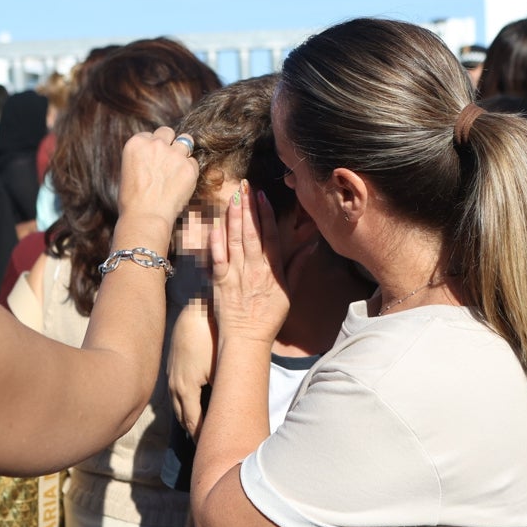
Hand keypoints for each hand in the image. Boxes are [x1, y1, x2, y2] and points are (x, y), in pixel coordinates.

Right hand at [118, 127, 198, 231]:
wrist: (145, 216)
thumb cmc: (133, 200)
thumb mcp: (129, 170)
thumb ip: (143, 156)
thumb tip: (156, 155)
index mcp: (136, 143)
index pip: (151, 135)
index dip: (154, 147)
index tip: (154, 160)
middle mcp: (155, 144)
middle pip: (168, 132)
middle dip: (169, 143)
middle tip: (169, 160)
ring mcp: (174, 154)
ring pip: (186, 141)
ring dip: (183, 153)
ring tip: (178, 169)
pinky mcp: (189, 167)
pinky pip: (194, 162)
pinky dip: (190, 170)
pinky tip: (182, 183)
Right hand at [168, 300, 215, 437]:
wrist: (197, 311)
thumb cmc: (213, 339)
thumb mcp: (221, 369)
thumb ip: (222, 393)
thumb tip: (228, 413)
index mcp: (186, 390)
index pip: (193, 423)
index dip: (202, 438)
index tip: (211, 450)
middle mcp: (174, 386)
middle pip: (183, 418)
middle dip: (194, 432)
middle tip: (207, 445)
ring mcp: (171, 376)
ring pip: (177, 406)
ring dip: (188, 418)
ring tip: (200, 430)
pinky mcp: (173, 366)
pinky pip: (176, 392)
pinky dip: (185, 403)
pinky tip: (194, 404)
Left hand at [209, 180, 289, 346]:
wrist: (247, 340)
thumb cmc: (269, 318)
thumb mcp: (289, 293)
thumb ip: (298, 267)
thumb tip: (311, 246)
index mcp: (272, 271)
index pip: (269, 236)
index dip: (265, 215)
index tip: (261, 196)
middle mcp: (254, 270)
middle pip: (251, 233)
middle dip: (248, 208)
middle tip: (244, 186)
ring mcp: (236, 275)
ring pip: (235, 241)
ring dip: (233, 218)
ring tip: (232, 197)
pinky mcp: (220, 282)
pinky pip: (218, 258)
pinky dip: (216, 241)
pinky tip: (215, 224)